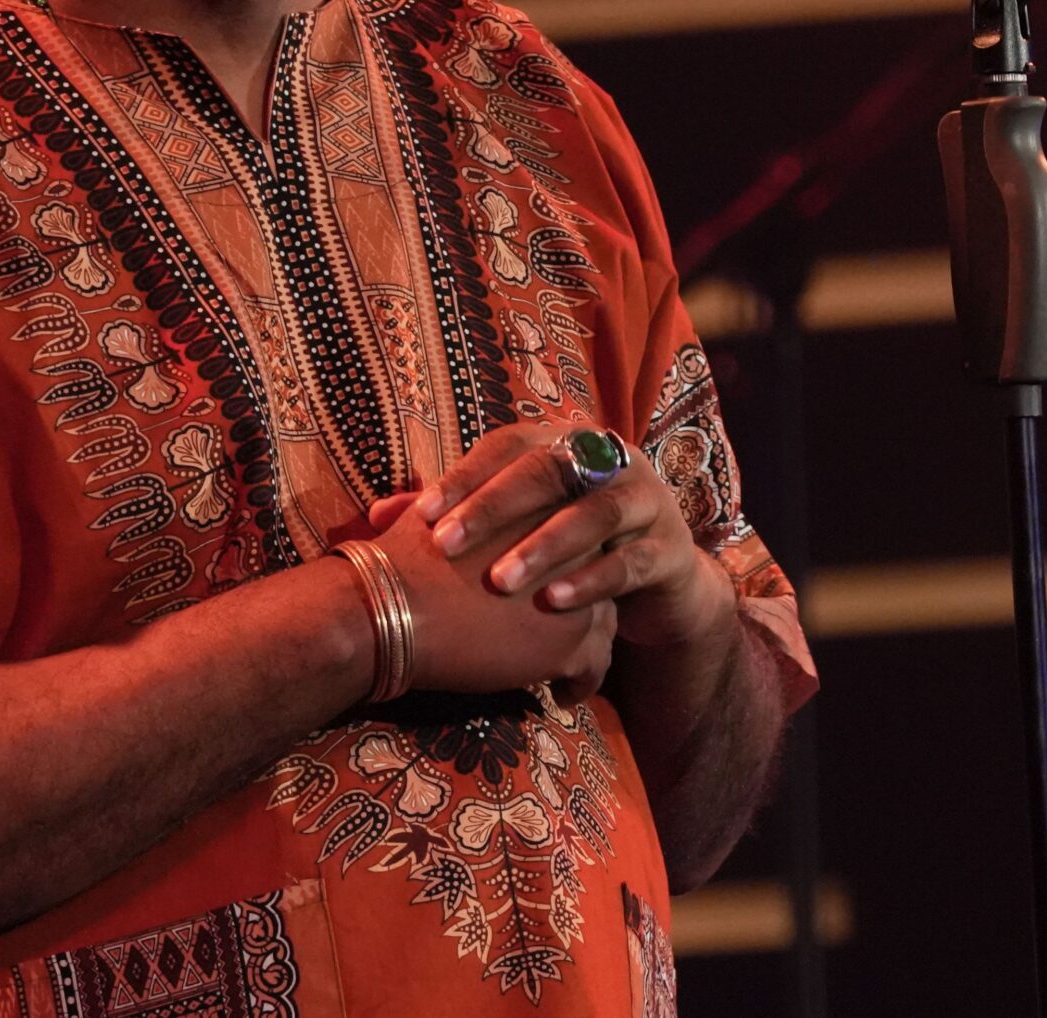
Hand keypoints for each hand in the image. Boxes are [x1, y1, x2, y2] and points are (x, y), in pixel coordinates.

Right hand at [365, 499, 616, 699]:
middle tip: (559, 625)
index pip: (577, 536)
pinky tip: (563, 696)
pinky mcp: (571, 643)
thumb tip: (417, 506)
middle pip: (597, 578)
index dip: (564, 563)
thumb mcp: (437, 516)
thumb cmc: (404, 559)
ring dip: (585, 645)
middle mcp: (577, 544)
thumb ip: (452, 509)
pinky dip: (580, 683)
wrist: (392, 607)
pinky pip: (593, 667)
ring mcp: (580, 595)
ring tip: (564, 666)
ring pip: (602, 623)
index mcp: (550, 507)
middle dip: (580, 604)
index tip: (548, 585)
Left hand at [399, 419, 734, 648]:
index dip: (464, 478)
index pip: (509, 446)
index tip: (419, 518)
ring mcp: (647, 500)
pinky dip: (591, 581)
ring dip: (544, 546)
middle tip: (447, 545)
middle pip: (549, 470)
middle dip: (494, 508)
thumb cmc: (570, 544)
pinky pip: (630, 562)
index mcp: (567, 442)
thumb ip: (457, 516)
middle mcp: (610, 460)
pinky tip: (554, 604)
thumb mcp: (518, 527)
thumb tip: (376, 517)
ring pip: (595, 513)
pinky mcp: (670, 549)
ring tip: (500, 581)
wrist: (659, 580)